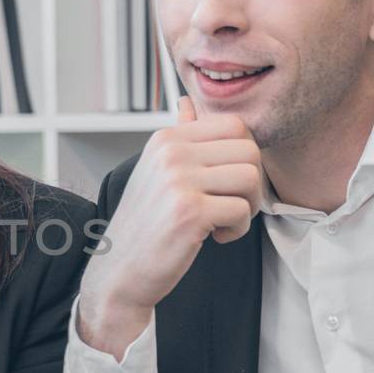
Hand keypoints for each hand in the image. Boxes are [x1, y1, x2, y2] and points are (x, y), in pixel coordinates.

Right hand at [77, 95, 262, 359]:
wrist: (120, 270)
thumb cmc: (146, 224)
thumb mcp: (156, 171)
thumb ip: (179, 136)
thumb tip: (188, 103)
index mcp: (166, 139)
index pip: (235, 125)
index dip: (244, 156)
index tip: (227, 182)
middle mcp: (170, 153)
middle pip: (250, 149)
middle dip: (252, 182)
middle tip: (232, 205)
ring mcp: (179, 181)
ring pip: (251, 178)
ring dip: (248, 206)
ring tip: (223, 221)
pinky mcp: (190, 212)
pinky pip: (242, 210)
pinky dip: (237, 229)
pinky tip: (214, 237)